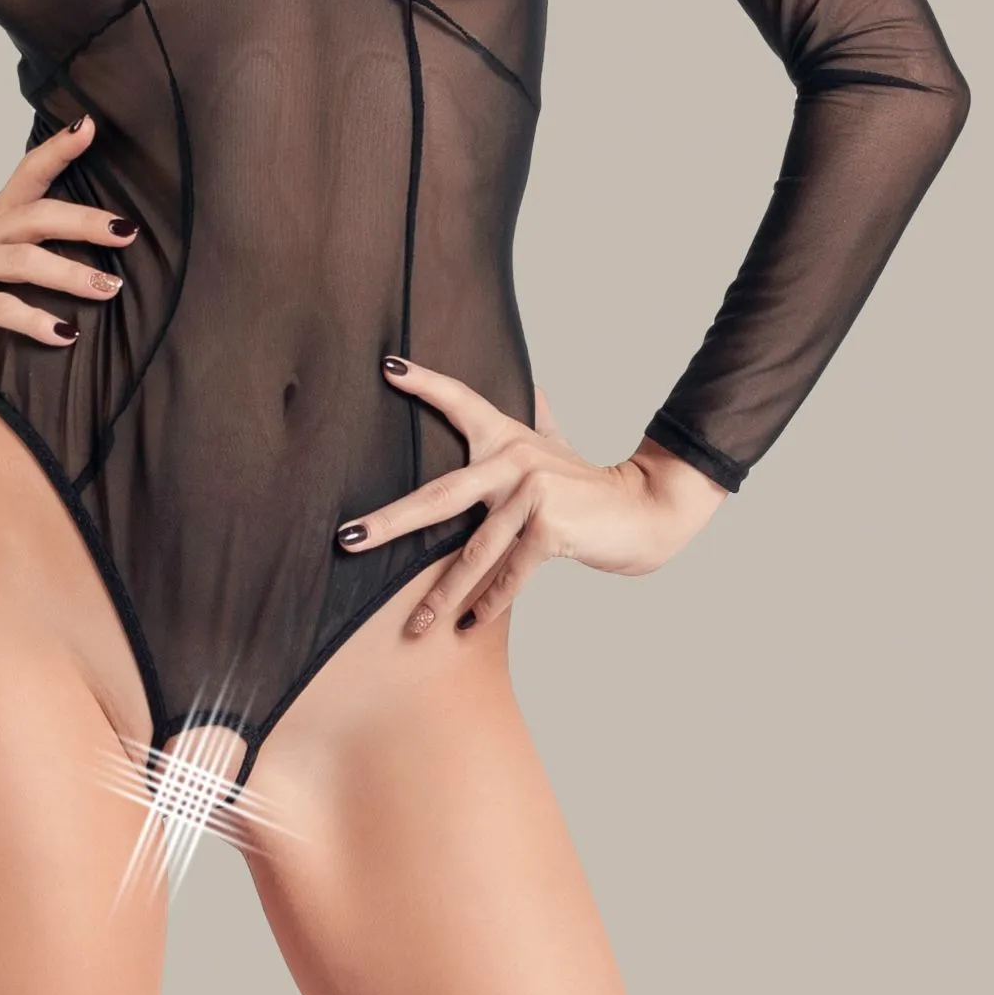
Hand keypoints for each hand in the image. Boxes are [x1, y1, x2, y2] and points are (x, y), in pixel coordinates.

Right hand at [0, 114, 136, 389]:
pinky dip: (36, 321)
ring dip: (72, 274)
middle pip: (37, 215)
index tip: (89, 125)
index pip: (28, 175)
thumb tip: (101, 262)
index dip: (57, 150)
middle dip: (86, 221)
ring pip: (23, 260)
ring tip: (110, 288)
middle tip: (128, 231)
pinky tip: (66, 334)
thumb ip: (30, 257)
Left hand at [336, 355, 730, 634]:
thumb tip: (534, 387)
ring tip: (413, 625)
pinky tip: (468, 627)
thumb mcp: (559, 447)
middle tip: (348, 539)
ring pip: (474, 551)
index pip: (460, 400)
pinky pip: (510, 573)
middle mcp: (513, 459)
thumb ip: (540, 419)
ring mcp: (532, 493)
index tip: (388, 368)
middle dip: (390, 522)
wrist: (645, 510)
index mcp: (507, 437)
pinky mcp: (550, 527)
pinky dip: (490, 603)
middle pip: (440, 494)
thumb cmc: (589, 486)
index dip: (425, 383)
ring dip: (441, 595)